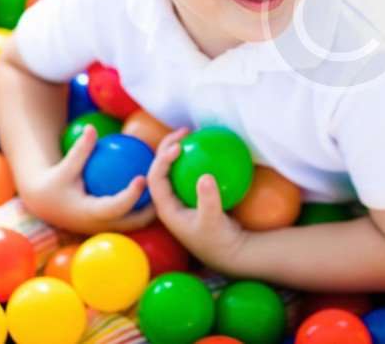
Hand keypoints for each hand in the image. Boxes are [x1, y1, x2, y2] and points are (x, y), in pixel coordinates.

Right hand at [20, 125, 155, 233]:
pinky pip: (133, 217)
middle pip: (136, 221)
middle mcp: (102, 225)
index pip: (115, 207)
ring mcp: (108, 228)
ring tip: (169, 185)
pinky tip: (157, 185)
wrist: (45, 204)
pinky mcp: (111, 225)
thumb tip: (92, 128)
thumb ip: (80, 151)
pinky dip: (145, 205)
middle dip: (154, 206)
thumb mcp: (64, 168)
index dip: (130, 195)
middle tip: (166, 182)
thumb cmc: (54, 184)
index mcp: (91, 213)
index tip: (142, 178)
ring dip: (154, 207)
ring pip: (138, 222)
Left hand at [147, 128, 248, 272]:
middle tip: (185, 131)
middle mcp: (169, 201)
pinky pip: (189, 172)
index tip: (180, 146)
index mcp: (166, 208)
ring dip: (180, 150)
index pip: (155, 178)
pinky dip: (195, 159)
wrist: (229, 253)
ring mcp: (181, 198)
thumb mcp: (213, 221)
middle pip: (160, 168)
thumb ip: (209, 201)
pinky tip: (208, 148)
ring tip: (192, 134)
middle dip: (168, 147)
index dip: (162, 159)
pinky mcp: (193, 196)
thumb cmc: (218, 240)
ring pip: (174, 169)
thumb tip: (206, 176)